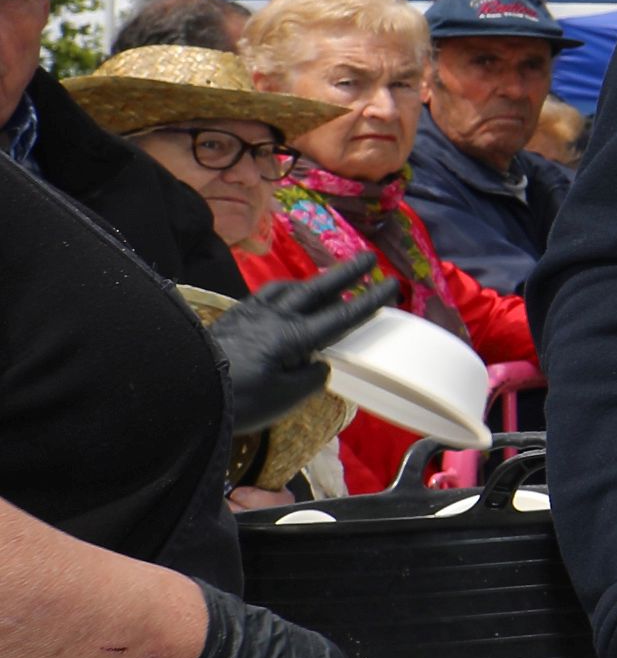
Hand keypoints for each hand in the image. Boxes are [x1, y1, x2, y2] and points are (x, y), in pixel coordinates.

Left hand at [208, 254, 395, 429]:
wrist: (183, 389)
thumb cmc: (239, 399)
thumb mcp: (285, 399)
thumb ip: (310, 378)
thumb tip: (320, 365)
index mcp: (293, 337)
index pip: (341, 317)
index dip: (369, 302)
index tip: (392, 284)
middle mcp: (275, 317)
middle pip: (317, 290)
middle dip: (346, 274)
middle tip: (369, 257)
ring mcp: (250, 314)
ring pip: (287, 289)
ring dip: (311, 283)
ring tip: (323, 283)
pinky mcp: (231, 318)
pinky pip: (264, 296)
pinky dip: (282, 293)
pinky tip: (281, 299)